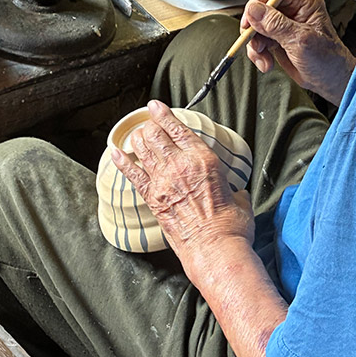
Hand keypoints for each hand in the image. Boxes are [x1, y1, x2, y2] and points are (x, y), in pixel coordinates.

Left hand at [111, 101, 254, 277]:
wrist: (215, 250)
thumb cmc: (230, 227)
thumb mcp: (240, 199)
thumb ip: (233, 189)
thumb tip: (235, 194)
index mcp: (204, 160)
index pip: (179, 129)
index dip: (165, 114)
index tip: (156, 106)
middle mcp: (180, 166)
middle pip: (156, 135)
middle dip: (150, 125)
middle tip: (150, 123)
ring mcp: (163, 182)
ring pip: (143, 150)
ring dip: (138, 139)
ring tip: (137, 134)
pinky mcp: (152, 199)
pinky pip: (132, 175)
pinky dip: (122, 162)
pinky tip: (116, 152)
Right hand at [241, 0, 355, 105]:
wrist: (329, 81)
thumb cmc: (327, 60)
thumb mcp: (300, 41)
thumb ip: (276, 24)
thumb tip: (254, 10)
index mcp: (305, 0)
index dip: (256, 5)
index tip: (248, 22)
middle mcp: (293, 7)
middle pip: (259, 8)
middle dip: (254, 30)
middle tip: (256, 45)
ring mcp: (283, 22)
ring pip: (255, 25)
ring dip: (255, 44)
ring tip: (264, 58)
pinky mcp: (276, 36)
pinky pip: (256, 39)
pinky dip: (257, 52)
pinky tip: (266, 62)